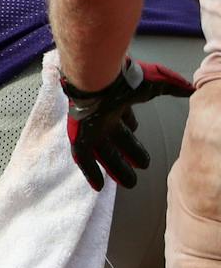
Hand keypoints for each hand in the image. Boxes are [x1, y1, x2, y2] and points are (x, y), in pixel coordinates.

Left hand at [64, 57, 194, 189]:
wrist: (99, 82)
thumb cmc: (125, 81)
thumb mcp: (156, 82)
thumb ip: (172, 86)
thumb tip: (189, 89)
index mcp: (117, 105)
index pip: (125, 122)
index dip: (134, 132)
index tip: (141, 141)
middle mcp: (103, 118)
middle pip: (117, 142)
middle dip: (129, 156)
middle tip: (142, 168)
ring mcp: (90, 129)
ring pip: (103, 154)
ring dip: (115, 168)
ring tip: (129, 183)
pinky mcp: (79, 138)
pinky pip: (83, 159)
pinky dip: (91, 172)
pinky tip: (98, 186)